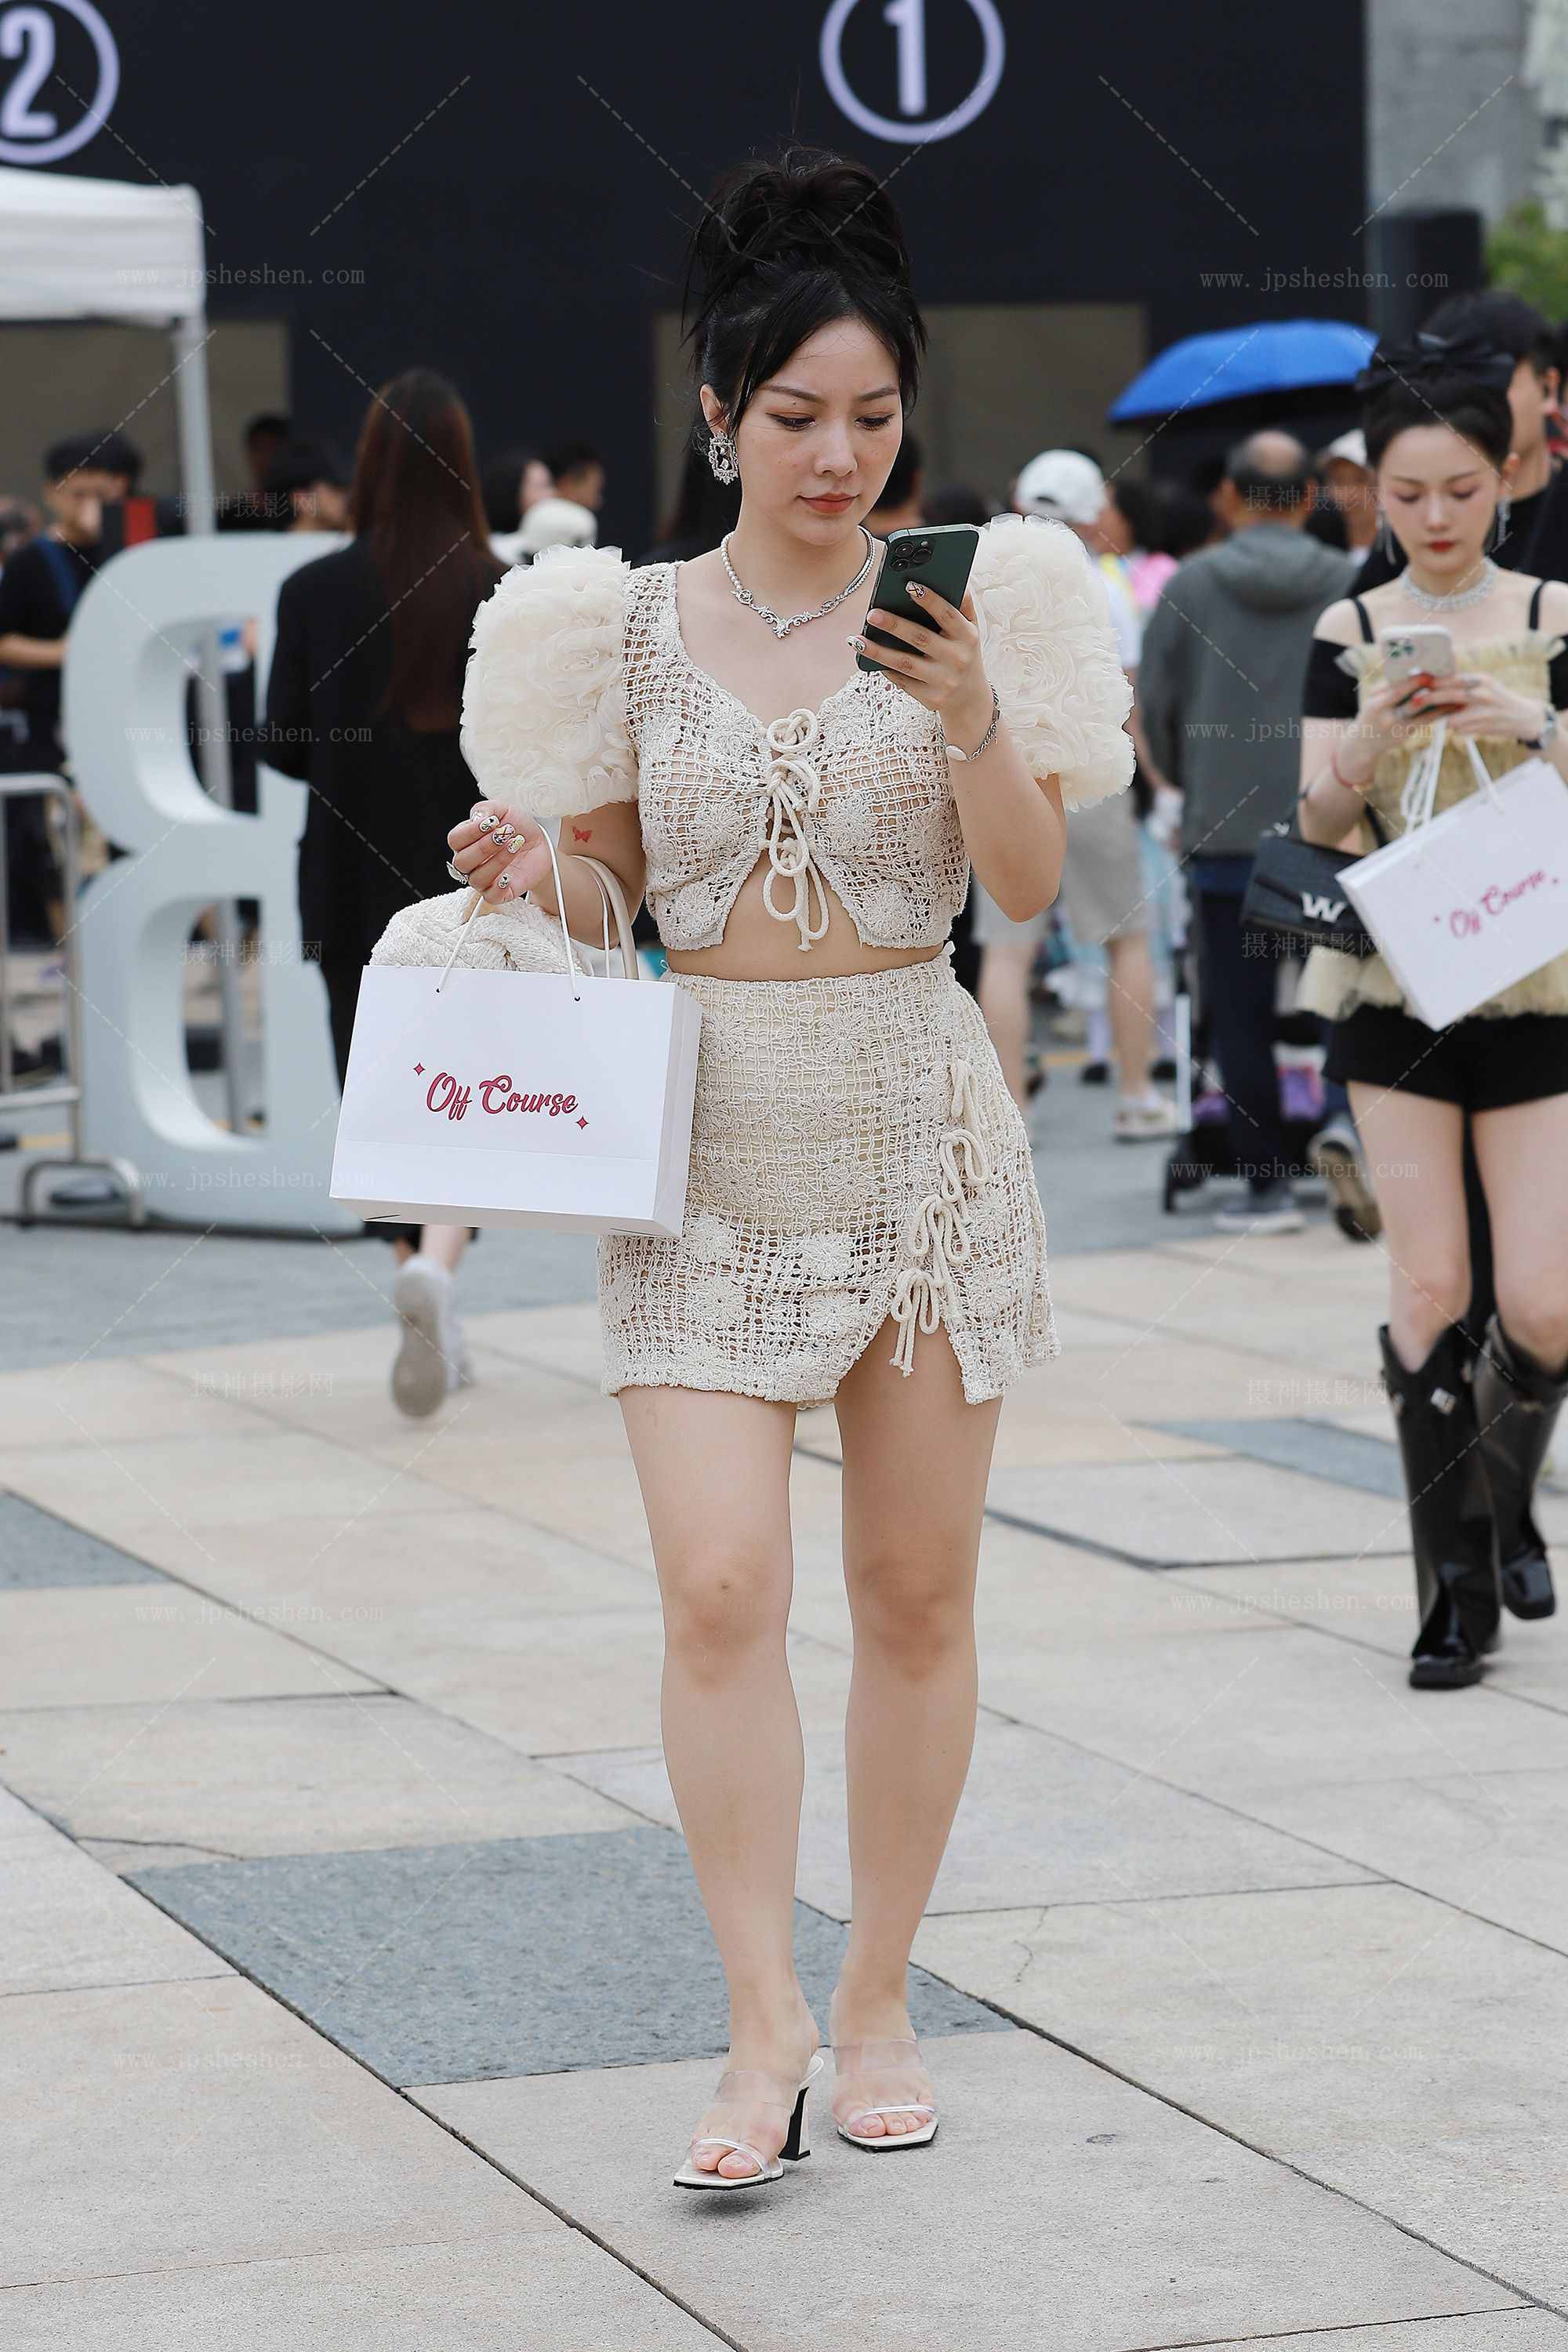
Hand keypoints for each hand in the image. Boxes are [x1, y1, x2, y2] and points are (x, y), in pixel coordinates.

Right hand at [446, 802, 553, 908]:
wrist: (539, 842)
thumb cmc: (517, 827)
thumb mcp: (502, 809)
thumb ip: (486, 810)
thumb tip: (476, 819)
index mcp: (465, 841)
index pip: (455, 840)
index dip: (471, 831)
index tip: (491, 822)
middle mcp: (470, 862)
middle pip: (462, 861)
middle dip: (484, 847)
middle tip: (504, 834)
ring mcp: (483, 879)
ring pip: (477, 878)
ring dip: (497, 861)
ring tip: (514, 846)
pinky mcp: (499, 893)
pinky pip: (490, 897)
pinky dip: (498, 888)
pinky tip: (509, 875)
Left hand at [849, 582, 990, 733]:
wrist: (970, 701)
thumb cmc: (966, 656)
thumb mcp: (972, 631)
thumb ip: (963, 606)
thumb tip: (956, 579)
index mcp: (967, 637)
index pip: (948, 615)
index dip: (930, 600)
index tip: (910, 586)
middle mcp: (957, 658)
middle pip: (920, 638)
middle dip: (894, 625)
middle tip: (872, 614)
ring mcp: (942, 680)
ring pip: (905, 663)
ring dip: (878, 652)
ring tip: (857, 640)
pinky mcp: (929, 697)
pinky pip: (902, 681)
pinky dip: (884, 668)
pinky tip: (868, 657)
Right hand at [1349, 669, 1467, 761]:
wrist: (1363, 743)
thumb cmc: (1373, 713)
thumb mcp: (1375, 698)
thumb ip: (1392, 685)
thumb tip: (1416, 669)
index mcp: (1377, 701)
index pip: (1398, 688)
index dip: (1416, 679)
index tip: (1432, 668)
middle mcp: (1386, 714)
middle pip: (1413, 698)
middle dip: (1433, 686)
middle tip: (1453, 676)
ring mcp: (1397, 725)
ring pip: (1423, 709)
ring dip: (1442, 699)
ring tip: (1459, 690)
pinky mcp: (1406, 732)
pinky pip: (1427, 719)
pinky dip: (1441, 711)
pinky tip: (1454, 705)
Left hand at [1427, 671, 1550, 742]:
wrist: (1522, 717)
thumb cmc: (1497, 700)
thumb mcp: (1484, 685)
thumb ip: (1463, 684)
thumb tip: (1434, 683)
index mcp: (1481, 680)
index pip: (1452, 679)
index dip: (1433, 682)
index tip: (1416, 683)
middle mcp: (1483, 693)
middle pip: (1449, 696)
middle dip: (1429, 699)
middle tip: (1413, 702)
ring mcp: (1483, 711)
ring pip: (1451, 718)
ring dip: (1447, 720)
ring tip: (1454, 718)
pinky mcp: (1482, 727)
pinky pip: (1459, 729)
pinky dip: (1459, 728)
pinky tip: (1470, 725)